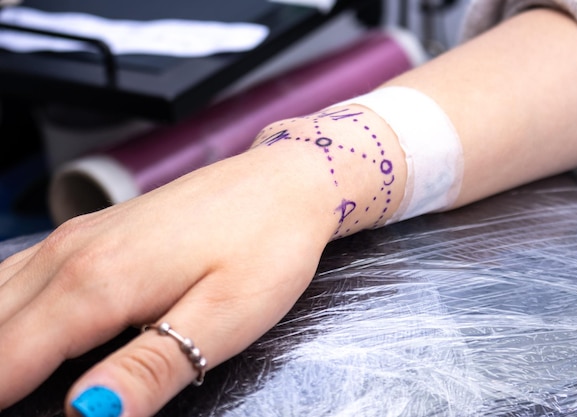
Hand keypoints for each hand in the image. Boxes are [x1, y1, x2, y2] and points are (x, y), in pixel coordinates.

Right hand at [0, 106, 406, 416]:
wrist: (285, 181)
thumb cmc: (266, 244)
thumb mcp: (222, 318)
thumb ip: (151, 368)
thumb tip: (86, 413)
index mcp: (99, 283)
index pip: (7, 361)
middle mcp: (73, 254)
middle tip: (15, 403)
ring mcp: (78, 236)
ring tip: (12, 380)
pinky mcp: (92, 231)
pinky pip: (18, 273)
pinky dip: (5, 311)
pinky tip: (18, 329)